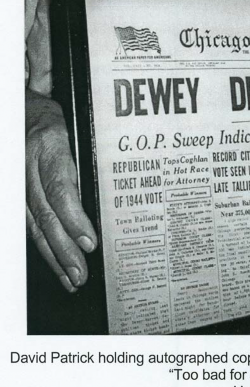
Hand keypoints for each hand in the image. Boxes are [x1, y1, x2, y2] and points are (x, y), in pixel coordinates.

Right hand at [25, 88, 97, 291]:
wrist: (19, 108)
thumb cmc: (48, 117)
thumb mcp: (70, 128)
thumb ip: (79, 160)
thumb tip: (100, 197)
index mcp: (47, 145)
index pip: (60, 189)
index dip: (74, 218)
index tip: (89, 241)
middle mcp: (27, 165)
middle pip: (45, 214)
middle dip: (64, 248)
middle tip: (81, 273)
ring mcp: (16, 179)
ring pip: (32, 223)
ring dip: (52, 254)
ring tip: (69, 277)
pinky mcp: (12, 190)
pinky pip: (24, 220)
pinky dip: (40, 242)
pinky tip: (53, 260)